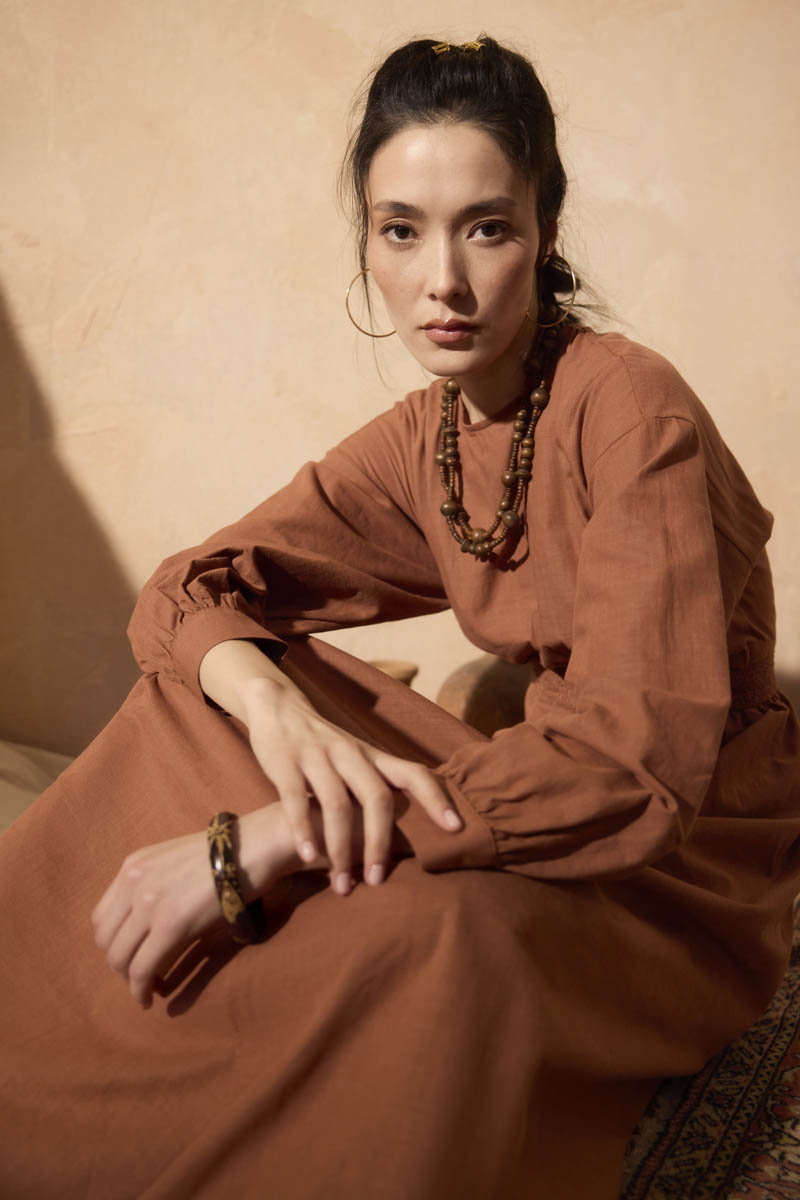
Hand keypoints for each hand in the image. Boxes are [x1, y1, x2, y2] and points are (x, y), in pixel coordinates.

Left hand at [91, 805, 299, 1007]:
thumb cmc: (224, 854)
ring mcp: (149, 903)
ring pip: (119, 958)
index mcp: (132, 866)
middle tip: (141, 977)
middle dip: (119, 965)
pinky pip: (142, 969)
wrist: (252, 847)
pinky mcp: (170, 925)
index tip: (132, 956)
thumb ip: (155, 885)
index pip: (102, 917)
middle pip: (106, 940)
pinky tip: (150, 999)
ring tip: (148, 989)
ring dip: (129, 980)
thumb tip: (149, 925)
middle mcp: (132, 882)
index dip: (113, 944)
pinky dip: (140, 991)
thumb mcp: (176, 862)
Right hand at [240, 675, 460, 896]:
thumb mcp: (359, 760)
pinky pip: (297, 799)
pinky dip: (303, 830)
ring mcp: (318, 757)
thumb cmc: (326, 748)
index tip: (456, 829)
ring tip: (342, 885)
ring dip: (340, 848)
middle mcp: (351, 754)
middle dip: (379, 843)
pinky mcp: (287, 763)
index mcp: (374, 756)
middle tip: (377, 881)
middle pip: (377, 798)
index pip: (415, 773)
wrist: (280, 708)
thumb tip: (412, 834)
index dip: (437, 799)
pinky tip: (308, 856)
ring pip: (336, 804)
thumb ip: (380, 787)